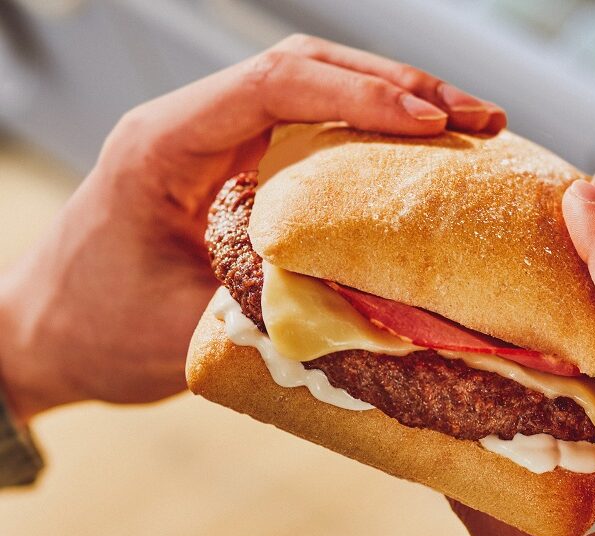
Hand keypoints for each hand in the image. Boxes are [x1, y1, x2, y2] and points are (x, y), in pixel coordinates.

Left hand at [0, 35, 504, 420]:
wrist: (47, 338)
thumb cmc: (97, 331)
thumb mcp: (182, 329)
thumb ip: (266, 306)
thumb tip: (366, 302)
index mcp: (163, 145)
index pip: (271, 85)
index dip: (358, 95)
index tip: (430, 121)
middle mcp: (193, 129)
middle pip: (304, 72)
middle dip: (398, 87)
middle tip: (479, 118)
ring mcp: (215, 148)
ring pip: (312, 97)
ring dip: (392, 106)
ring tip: (469, 129)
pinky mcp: (234, 175)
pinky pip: (308, 141)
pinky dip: (367, 144)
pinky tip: (416, 162)